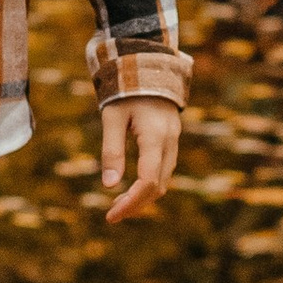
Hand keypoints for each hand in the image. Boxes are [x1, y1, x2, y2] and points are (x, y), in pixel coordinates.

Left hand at [100, 99, 181, 225]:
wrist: (149, 67)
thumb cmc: (126, 90)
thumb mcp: (113, 117)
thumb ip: (112, 150)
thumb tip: (109, 185)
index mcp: (155, 136)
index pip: (147, 181)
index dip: (130, 202)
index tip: (111, 216)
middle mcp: (170, 142)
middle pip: (157, 187)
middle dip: (135, 204)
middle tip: (111, 214)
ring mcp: (174, 142)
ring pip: (163, 181)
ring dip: (142, 197)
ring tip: (118, 204)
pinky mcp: (171, 141)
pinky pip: (164, 171)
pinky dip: (149, 185)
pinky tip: (131, 187)